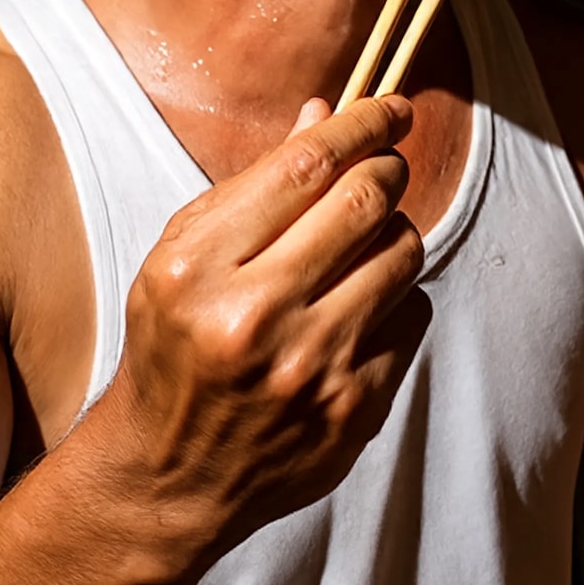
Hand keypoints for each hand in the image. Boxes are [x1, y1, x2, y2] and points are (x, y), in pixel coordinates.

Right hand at [89, 95, 430, 563]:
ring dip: (394, 232)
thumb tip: (323, 112)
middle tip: (383, 167)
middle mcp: (254, 318)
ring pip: (403, 253)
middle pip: (365, 200)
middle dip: (385, 168)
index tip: (393, 108)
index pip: (306, 166)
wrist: (170, 476)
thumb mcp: (185, 258)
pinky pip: (413, 315)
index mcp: (198, 270)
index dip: (362, 124)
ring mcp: (310, 369)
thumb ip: (255, 185)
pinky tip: (357, 310)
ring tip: (363, 244)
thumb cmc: (176, 347)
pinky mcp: (354, 409)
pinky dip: (395, 299)